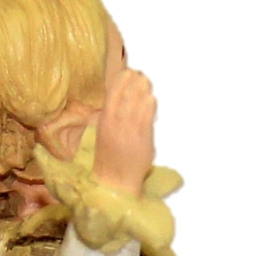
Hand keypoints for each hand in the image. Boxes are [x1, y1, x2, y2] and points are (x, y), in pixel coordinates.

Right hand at [92, 69, 155, 197]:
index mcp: (104, 120)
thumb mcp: (104, 132)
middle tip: (142, 77)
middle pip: (127, 91)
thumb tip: (121, 96)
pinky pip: (148, 112)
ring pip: (139, 99)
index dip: (122, 78)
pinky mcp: (143, 136)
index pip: (113, 90)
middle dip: (136, 80)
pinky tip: (151, 100)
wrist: (115, 182)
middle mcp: (116, 121)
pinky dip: (150, 103)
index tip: (130, 73)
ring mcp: (130, 128)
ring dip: (144, 89)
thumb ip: (111, 115)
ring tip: (147, 86)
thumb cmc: (109, 158)